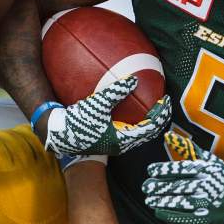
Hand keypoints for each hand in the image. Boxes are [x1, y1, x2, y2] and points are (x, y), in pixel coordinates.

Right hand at [45, 76, 170, 157]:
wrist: (59, 135)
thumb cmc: (77, 121)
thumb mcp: (97, 104)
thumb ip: (115, 92)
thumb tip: (133, 79)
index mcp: (123, 139)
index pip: (151, 127)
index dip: (161, 114)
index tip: (165, 100)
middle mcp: (123, 145)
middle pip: (149, 133)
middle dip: (159, 118)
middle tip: (163, 102)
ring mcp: (117, 144)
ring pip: (141, 134)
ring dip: (149, 121)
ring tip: (152, 105)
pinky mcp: (110, 141)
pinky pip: (131, 132)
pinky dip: (138, 121)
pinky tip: (132, 108)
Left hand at [141, 132, 223, 223]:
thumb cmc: (221, 175)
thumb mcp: (209, 160)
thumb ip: (187, 149)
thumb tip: (167, 136)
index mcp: (207, 169)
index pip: (183, 168)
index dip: (165, 170)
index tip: (150, 170)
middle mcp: (208, 184)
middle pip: (180, 186)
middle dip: (161, 187)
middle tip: (146, 186)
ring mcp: (209, 202)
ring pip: (182, 202)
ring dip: (164, 202)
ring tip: (149, 200)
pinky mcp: (208, 216)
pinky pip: (188, 217)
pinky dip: (172, 215)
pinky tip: (159, 212)